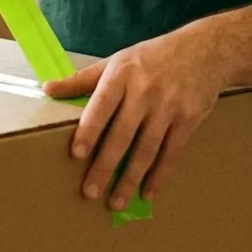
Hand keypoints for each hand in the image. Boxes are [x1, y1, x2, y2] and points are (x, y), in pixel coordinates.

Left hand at [41, 25, 226, 210]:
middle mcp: (145, 90)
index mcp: (122, 74)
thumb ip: (82, 79)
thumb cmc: (152, 57)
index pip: (102, 106)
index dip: (89, 130)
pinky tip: (148, 192)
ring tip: (117, 202)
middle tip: (90, 192)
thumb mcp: (117, 61)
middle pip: (122, 134)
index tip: (77, 154)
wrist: (204, 50)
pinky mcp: (189, 119)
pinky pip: (172, 153)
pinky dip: (160, 175)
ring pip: (147, 149)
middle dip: (105, 166)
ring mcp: (169, 106)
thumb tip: (47, 89)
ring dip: (131, 179)